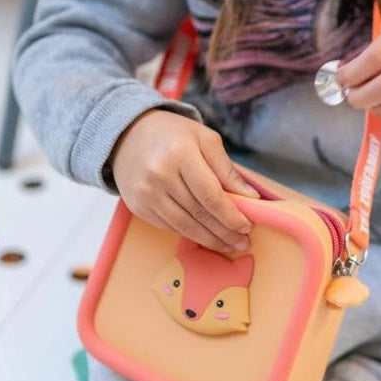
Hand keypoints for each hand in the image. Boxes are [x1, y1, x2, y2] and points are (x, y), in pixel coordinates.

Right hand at [110, 109, 259, 252]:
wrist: (129, 135)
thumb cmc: (174, 135)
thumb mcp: (205, 139)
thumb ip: (227, 169)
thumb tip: (251, 197)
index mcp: (181, 154)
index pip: (211, 194)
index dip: (230, 215)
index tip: (247, 226)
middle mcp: (160, 176)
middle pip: (199, 213)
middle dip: (225, 232)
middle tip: (243, 243)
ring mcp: (146, 194)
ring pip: (185, 226)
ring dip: (210, 240)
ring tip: (230, 245)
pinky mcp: (137, 207)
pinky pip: (169, 227)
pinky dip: (191, 234)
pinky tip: (207, 238)